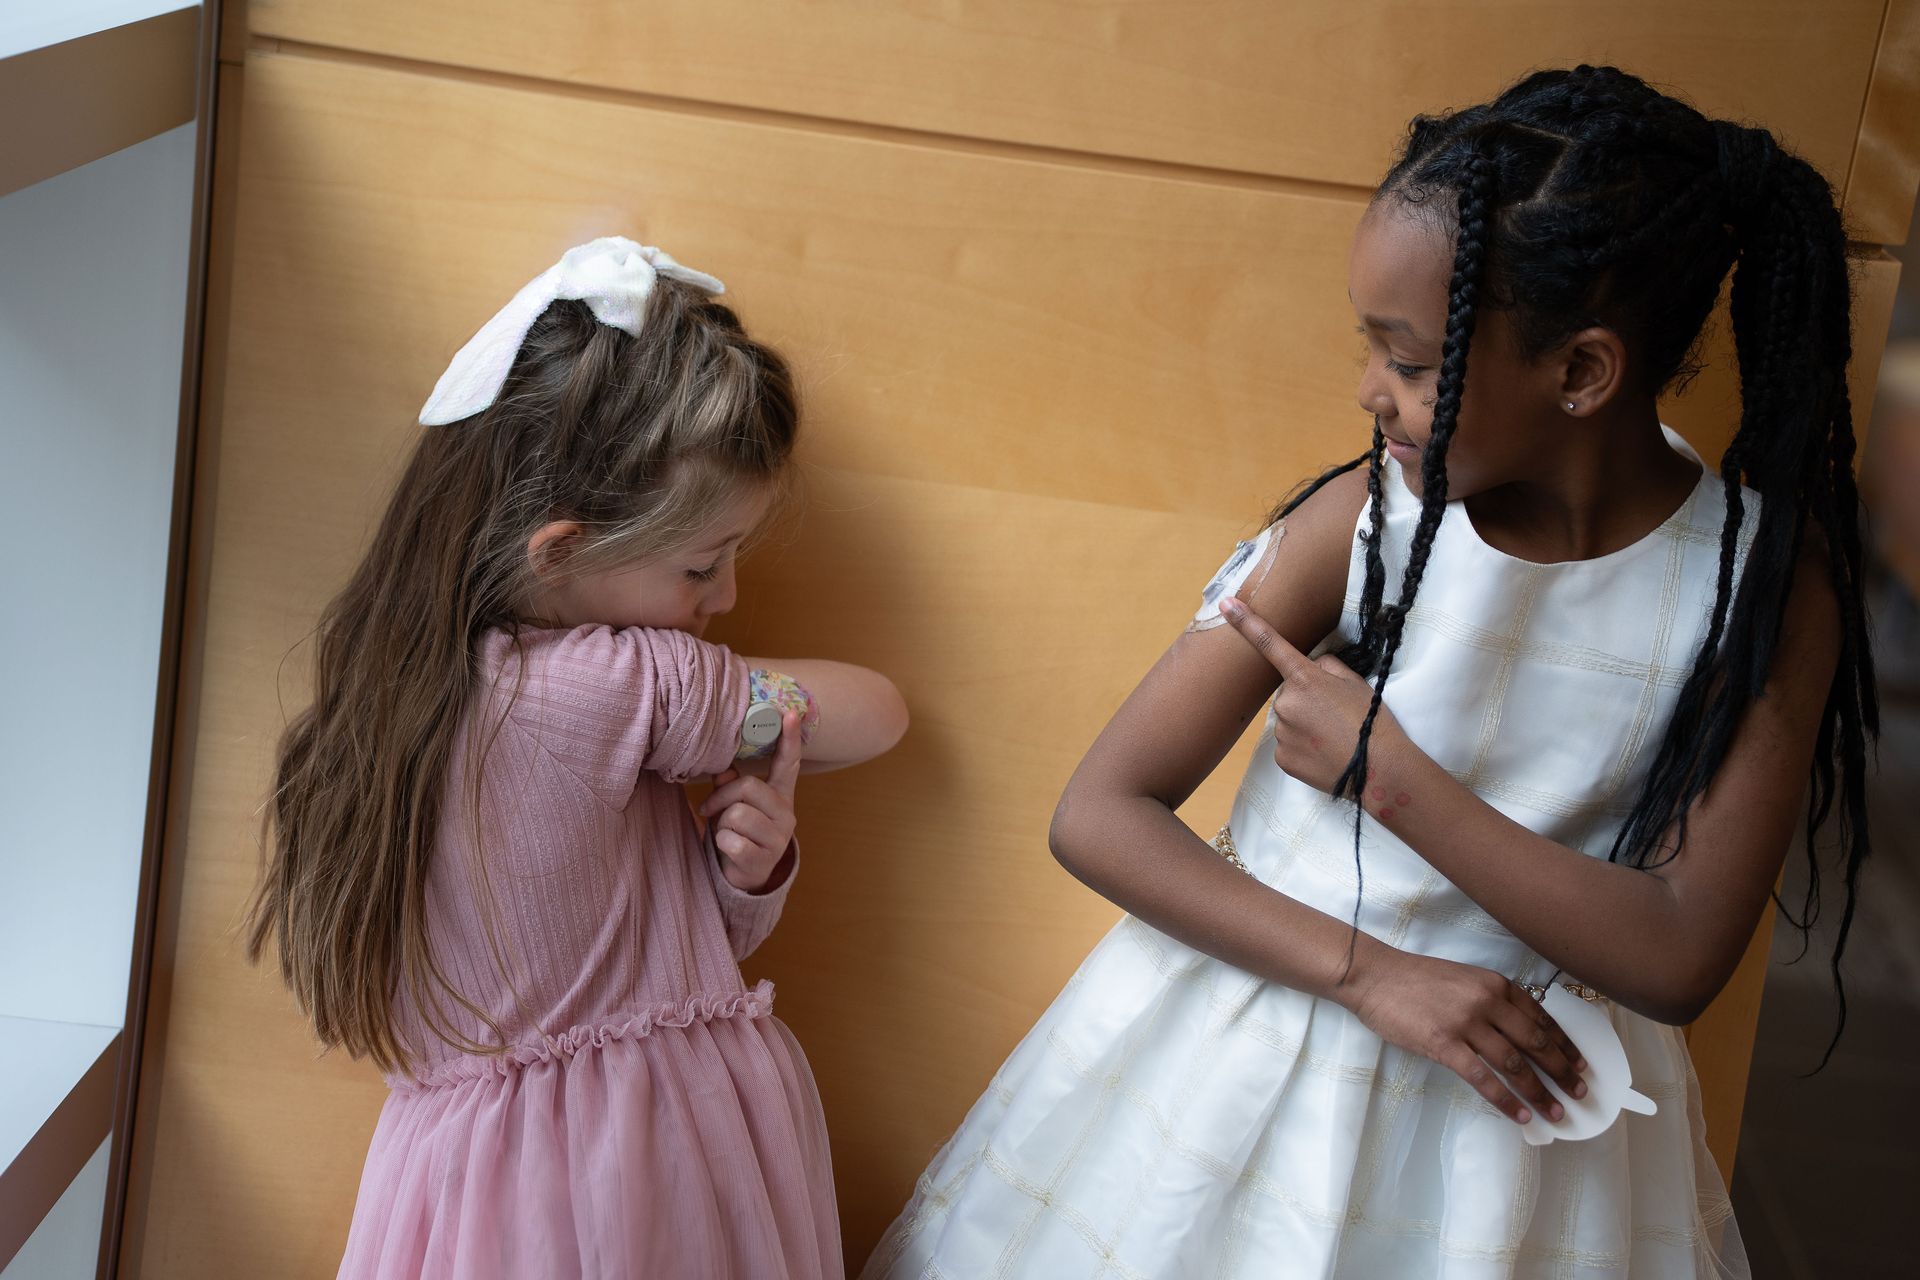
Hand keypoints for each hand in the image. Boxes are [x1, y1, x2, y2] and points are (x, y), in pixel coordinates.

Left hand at [699, 712, 800, 892]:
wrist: (744, 878)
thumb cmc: (739, 835)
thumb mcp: (735, 807)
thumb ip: (731, 785)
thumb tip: (722, 766)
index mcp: (780, 797)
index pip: (788, 764)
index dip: (789, 739)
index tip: (791, 713)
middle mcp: (786, 815)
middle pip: (749, 787)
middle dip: (721, 797)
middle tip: (709, 808)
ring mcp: (778, 839)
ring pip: (737, 814)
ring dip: (721, 824)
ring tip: (725, 832)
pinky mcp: (764, 860)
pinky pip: (732, 841)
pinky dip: (721, 844)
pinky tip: (729, 850)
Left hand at [1217, 595, 1403, 796]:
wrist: (1381, 770)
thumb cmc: (1371, 722)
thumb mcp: (1355, 682)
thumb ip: (1326, 665)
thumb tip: (1311, 666)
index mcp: (1305, 678)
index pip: (1270, 643)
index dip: (1245, 622)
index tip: (1226, 604)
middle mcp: (1286, 703)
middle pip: (1288, 694)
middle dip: (1305, 700)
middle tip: (1334, 715)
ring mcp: (1281, 732)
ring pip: (1287, 720)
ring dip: (1304, 725)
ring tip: (1332, 737)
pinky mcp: (1282, 758)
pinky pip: (1287, 745)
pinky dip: (1303, 748)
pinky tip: (1324, 753)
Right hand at [1346, 947, 1588, 1123]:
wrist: (1375, 976)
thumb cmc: (1416, 978)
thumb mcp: (1464, 979)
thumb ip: (1492, 1000)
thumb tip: (1519, 1034)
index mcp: (1495, 984)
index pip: (1542, 1018)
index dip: (1566, 1044)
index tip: (1581, 1064)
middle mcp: (1487, 1002)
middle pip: (1536, 1043)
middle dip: (1562, 1071)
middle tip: (1580, 1093)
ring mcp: (1466, 1023)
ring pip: (1514, 1064)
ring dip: (1540, 1092)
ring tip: (1556, 1113)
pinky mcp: (1444, 1044)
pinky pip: (1483, 1079)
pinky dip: (1506, 1100)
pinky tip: (1521, 1115)